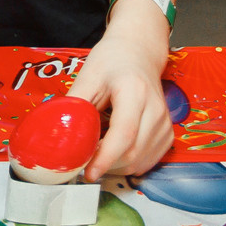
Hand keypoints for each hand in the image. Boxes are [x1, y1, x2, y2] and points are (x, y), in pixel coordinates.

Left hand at [71, 8, 173, 177]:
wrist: (139, 52)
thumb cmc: (111, 61)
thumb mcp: (87, 77)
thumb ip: (74, 107)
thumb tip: (58, 136)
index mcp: (134, 92)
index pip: (124, 134)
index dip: (105, 158)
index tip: (87, 173)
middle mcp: (156, 109)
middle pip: (132, 153)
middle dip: (106, 165)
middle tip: (84, 160)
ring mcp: (165, 123)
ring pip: (140, 162)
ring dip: (116, 167)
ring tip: (98, 152)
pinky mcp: (167, 133)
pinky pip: (148, 161)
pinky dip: (128, 164)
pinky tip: (115, 152)